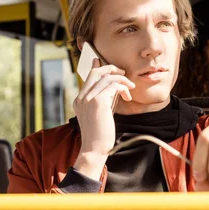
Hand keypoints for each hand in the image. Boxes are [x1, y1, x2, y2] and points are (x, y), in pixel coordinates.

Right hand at [72, 59, 134, 178]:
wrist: (94, 149)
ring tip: (130, 88)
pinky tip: (128, 95)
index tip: (100, 60)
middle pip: (95, 72)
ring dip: (122, 80)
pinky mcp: (98, 101)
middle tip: (123, 73)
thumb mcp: (98, 116)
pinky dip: (123, 87)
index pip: (88, 78)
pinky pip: (113, 86)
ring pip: (107, 77)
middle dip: (111, 69)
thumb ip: (102, 101)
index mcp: (79, 101)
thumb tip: (112, 89)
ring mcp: (88, 99)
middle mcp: (81, 98)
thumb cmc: (99, 136)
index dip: (96, 67)